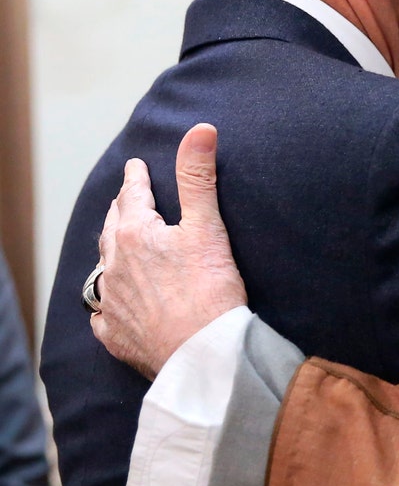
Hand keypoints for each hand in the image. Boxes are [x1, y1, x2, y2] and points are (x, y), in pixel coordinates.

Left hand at [90, 124, 247, 378]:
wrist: (202, 355)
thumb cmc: (210, 290)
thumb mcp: (208, 226)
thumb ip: (199, 177)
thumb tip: (200, 129)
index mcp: (136, 236)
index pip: (133, 197)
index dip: (136, 179)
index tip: (136, 167)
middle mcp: (115, 266)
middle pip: (112, 229)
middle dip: (120, 210)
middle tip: (125, 200)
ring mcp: (112, 303)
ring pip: (103, 269)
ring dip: (110, 253)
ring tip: (115, 246)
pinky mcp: (116, 336)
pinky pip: (102, 315)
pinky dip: (105, 304)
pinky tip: (110, 306)